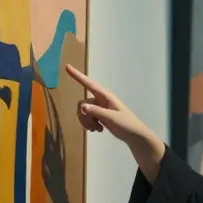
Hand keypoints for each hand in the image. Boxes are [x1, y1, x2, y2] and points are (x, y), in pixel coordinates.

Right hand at [64, 64, 164, 182]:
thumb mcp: (112, 118)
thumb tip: (82, 107)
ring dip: (86, 122)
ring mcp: (100, 107)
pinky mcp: (100, 115)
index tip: (67, 67)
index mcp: (105, 96)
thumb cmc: (126, 124)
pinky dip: (89, 124)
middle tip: (92, 127)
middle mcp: (101, 99)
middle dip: (83, 116)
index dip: (77, 75)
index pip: (89, 84)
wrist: (134, 135)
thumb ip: (97, 112)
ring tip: (97, 129)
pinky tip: (98, 130)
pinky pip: (87, 117)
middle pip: (82, 104)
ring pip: (83, 112)